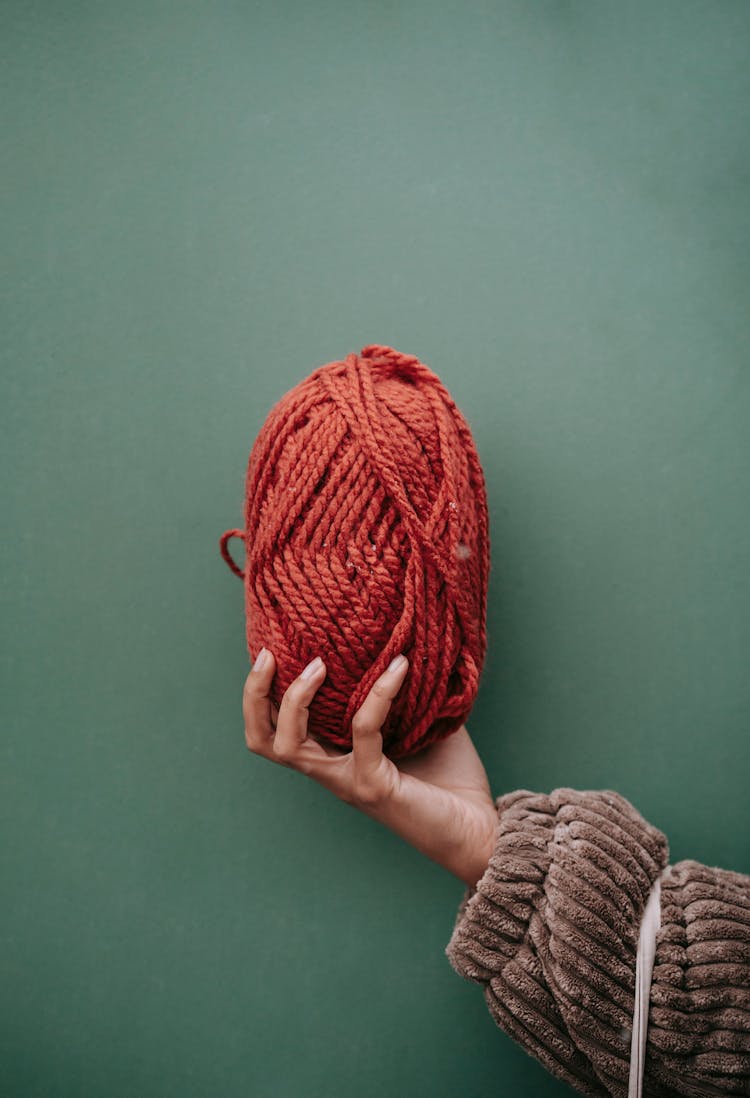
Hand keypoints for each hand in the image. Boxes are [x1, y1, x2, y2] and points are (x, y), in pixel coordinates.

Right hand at [242, 648, 498, 888]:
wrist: (480, 831)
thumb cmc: (452, 782)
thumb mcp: (421, 724)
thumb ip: (404, 693)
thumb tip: (406, 643)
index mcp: (334, 759)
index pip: (276, 732)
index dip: (259, 696)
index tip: (272, 652)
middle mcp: (332, 773)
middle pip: (264, 742)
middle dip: (255, 696)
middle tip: (272, 655)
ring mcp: (348, 782)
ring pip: (291, 746)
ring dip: (297, 698)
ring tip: (321, 663)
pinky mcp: (373, 785)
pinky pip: (363, 730)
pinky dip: (378, 694)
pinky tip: (400, 668)